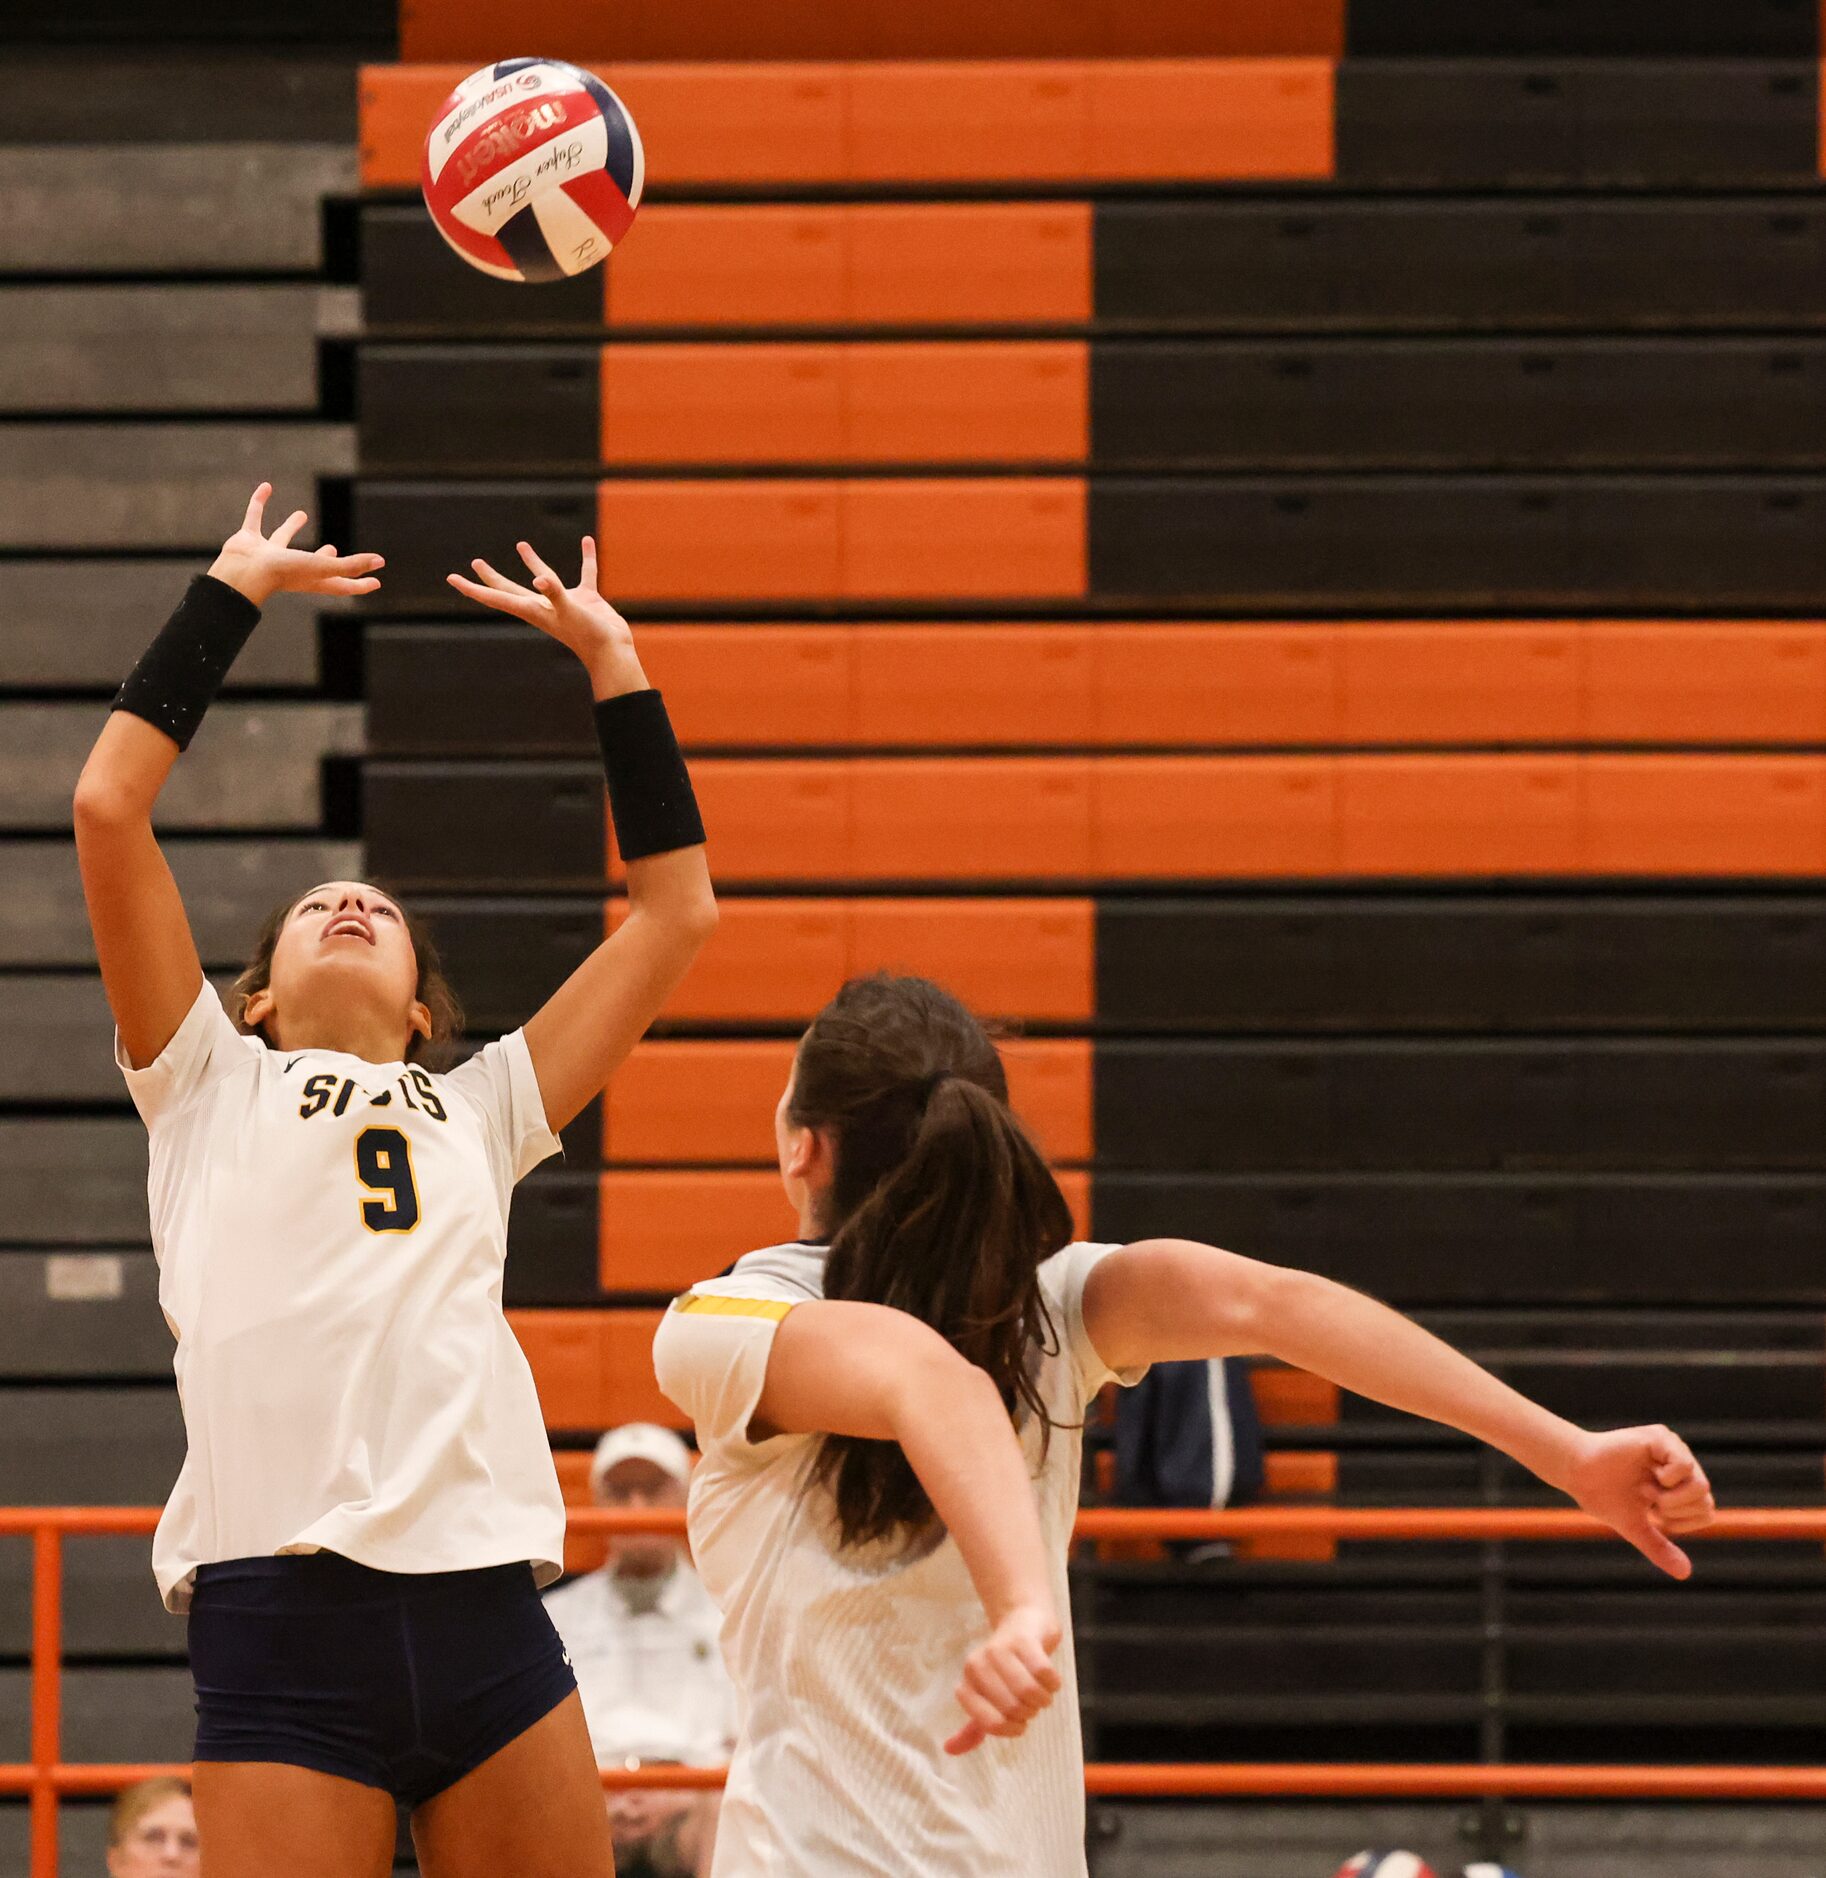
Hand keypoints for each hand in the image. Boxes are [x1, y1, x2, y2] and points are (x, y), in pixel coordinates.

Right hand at [209, 484, 383, 605]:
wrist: (241, 572)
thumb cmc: (284, 572)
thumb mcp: (323, 567)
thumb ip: (351, 565)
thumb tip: (380, 562)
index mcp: (311, 579)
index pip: (342, 584)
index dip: (360, 584)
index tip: (376, 583)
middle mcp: (291, 568)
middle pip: (312, 563)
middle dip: (324, 557)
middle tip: (333, 549)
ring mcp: (268, 555)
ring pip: (282, 538)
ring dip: (291, 526)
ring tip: (302, 514)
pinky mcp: (248, 540)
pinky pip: (254, 517)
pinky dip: (259, 502)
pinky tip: (266, 488)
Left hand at [447, 535, 646, 698]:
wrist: (613, 651)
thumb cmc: (588, 635)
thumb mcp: (569, 612)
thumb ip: (554, 594)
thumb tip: (539, 580)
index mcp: (532, 609)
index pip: (495, 597)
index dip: (473, 588)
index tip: (452, 578)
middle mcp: (544, 605)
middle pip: (510, 588)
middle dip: (492, 577)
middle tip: (475, 563)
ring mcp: (564, 601)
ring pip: (544, 577)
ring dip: (532, 562)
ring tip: (521, 545)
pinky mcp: (586, 598)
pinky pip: (584, 573)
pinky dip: (586, 558)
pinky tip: (586, 542)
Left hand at [944, 1603, 1062, 1755]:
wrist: (1024, 1622)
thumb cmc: (1005, 1668)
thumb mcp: (985, 1696)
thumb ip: (972, 1727)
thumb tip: (949, 1750)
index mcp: (968, 1681)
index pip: (990, 1724)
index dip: (1011, 1729)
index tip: (1017, 1722)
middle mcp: (980, 1663)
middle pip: (1013, 1710)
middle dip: (1029, 1713)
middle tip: (1031, 1704)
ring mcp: (1002, 1649)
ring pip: (1030, 1693)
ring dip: (1043, 1700)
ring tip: (1042, 1694)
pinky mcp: (1025, 1640)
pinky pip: (1045, 1674)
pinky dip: (1053, 1684)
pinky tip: (1050, 1680)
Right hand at [1560, 1424, 1715, 1579]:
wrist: (1577, 1472)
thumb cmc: (1603, 1496)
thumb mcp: (1635, 1527)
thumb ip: (1659, 1547)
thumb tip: (1685, 1574)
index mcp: (1679, 1487)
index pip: (1705, 1512)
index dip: (1682, 1522)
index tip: (1653, 1513)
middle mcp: (1681, 1467)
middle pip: (1704, 1501)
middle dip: (1674, 1511)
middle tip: (1647, 1499)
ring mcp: (1673, 1449)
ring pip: (1700, 1486)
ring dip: (1671, 1498)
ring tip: (1646, 1488)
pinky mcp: (1661, 1437)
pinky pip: (1684, 1465)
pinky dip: (1669, 1479)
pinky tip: (1649, 1474)